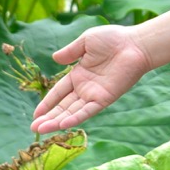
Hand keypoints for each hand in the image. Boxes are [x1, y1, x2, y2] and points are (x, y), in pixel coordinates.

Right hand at [31, 25, 153, 132]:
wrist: (134, 43)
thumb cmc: (113, 39)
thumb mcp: (86, 41)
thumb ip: (70, 51)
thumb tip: (54, 59)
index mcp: (79, 75)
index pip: (58, 92)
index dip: (47, 103)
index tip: (35, 114)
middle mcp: (85, 88)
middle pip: (63, 106)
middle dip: (49, 117)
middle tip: (34, 129)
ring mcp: (94, 94)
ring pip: (72, 111)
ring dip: (57, 121)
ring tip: (41, 130)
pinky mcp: (105, 98)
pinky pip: (88, 111)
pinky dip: (75, 118)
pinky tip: (63, 124)